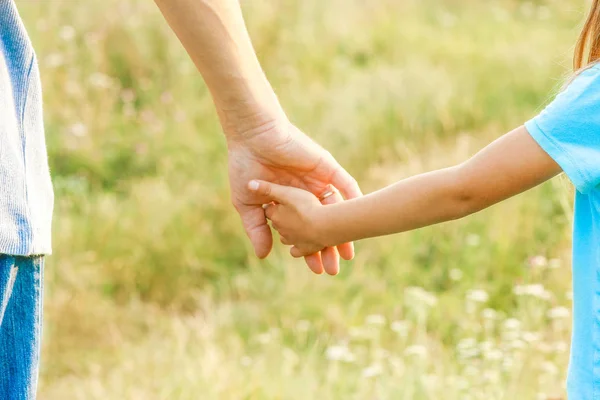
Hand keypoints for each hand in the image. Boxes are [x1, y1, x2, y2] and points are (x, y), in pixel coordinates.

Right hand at [227, 116, 360, 274]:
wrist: (251, 138)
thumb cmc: (245, 167)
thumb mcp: (249, 205)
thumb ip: (258, 229)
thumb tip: (263, 256)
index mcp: (291, 204)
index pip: (306, 232)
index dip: (311, 252)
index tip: (318, 270)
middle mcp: (308, 194)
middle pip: (325, 225)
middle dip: (330, 247)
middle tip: (335, 268)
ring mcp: (318, 180)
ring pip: (338, 209)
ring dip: (344, 229)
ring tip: (348, 252)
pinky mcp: (326, 167)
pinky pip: (345, 184)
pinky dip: (353, 199)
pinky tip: (358, 216)